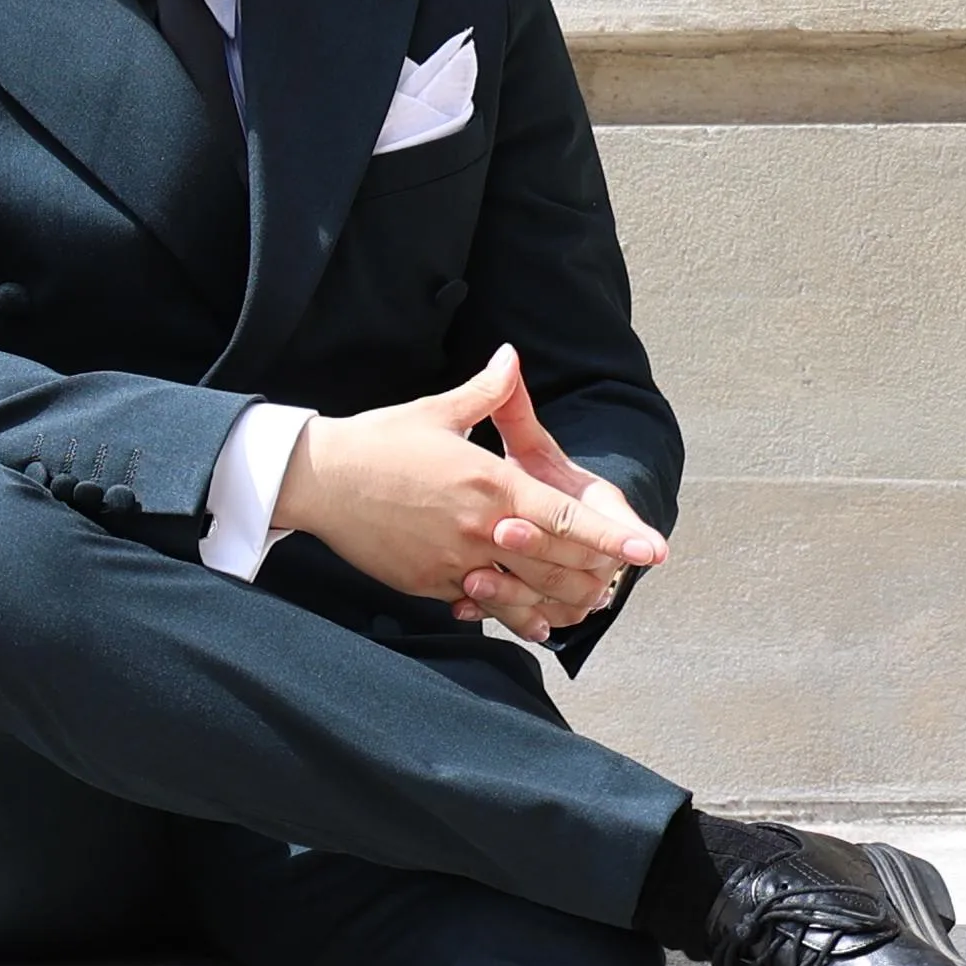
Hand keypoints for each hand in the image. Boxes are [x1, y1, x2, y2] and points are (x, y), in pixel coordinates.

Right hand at [272, 347, 667, 634]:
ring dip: (552, 599)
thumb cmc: (377, 442)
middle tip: (613, 581)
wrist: (316, 479)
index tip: (650, 552)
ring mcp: (452, 560)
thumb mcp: (437, 413)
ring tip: (575, 603)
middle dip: (591, 575)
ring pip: (520, 592)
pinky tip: (518, 609)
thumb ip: (488, 393)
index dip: (613, 538)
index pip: (567, 519)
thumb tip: (511, 357)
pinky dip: (502, 608)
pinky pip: (475, 603)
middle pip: (554, 564)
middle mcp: (479, 529)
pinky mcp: (425, 582)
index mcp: (491, 485)